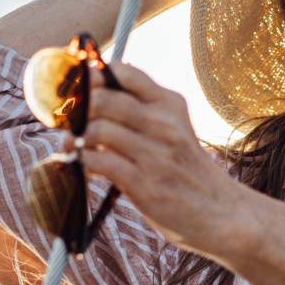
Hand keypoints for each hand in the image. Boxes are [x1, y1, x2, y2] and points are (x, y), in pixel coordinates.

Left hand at [79, 64, 253, 256]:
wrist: (221, 212)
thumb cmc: (187, 170)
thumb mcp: (174, 129)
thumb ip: (140, 112)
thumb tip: (91, 97)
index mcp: (170, 103)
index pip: (126, 72)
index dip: (92, 75)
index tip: (74, 85)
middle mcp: (164, 123)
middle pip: (104, 99)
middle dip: (76, 109)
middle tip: (63, 119)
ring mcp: (155, 154)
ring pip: (97, 130)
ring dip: (74, 138)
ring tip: (69, 146)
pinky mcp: (145, 184)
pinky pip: (100, 162)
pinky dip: (81, 162)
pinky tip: (80, 166)